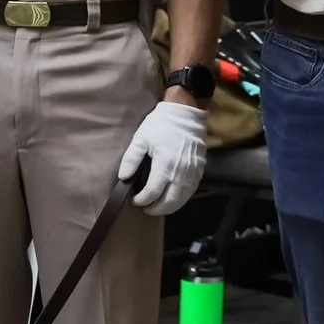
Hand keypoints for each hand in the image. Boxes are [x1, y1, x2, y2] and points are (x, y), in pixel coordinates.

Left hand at [118, 100, 208, 215]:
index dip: (141, 200)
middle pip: (169, 202)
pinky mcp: (200, 171)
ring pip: (181, 200)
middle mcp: (181, 173)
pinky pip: (190, 192)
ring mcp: (192, 173)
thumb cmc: (161, 125)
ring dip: (168, 207)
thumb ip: (131, 159)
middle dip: (155, 209)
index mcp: (165, 165)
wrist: (186, 113)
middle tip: (145, 208)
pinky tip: (171, 197)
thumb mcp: (141, 138)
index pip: (152, 193)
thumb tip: (123, 178)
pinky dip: (180, 199)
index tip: (133, 200)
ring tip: (156, 206)